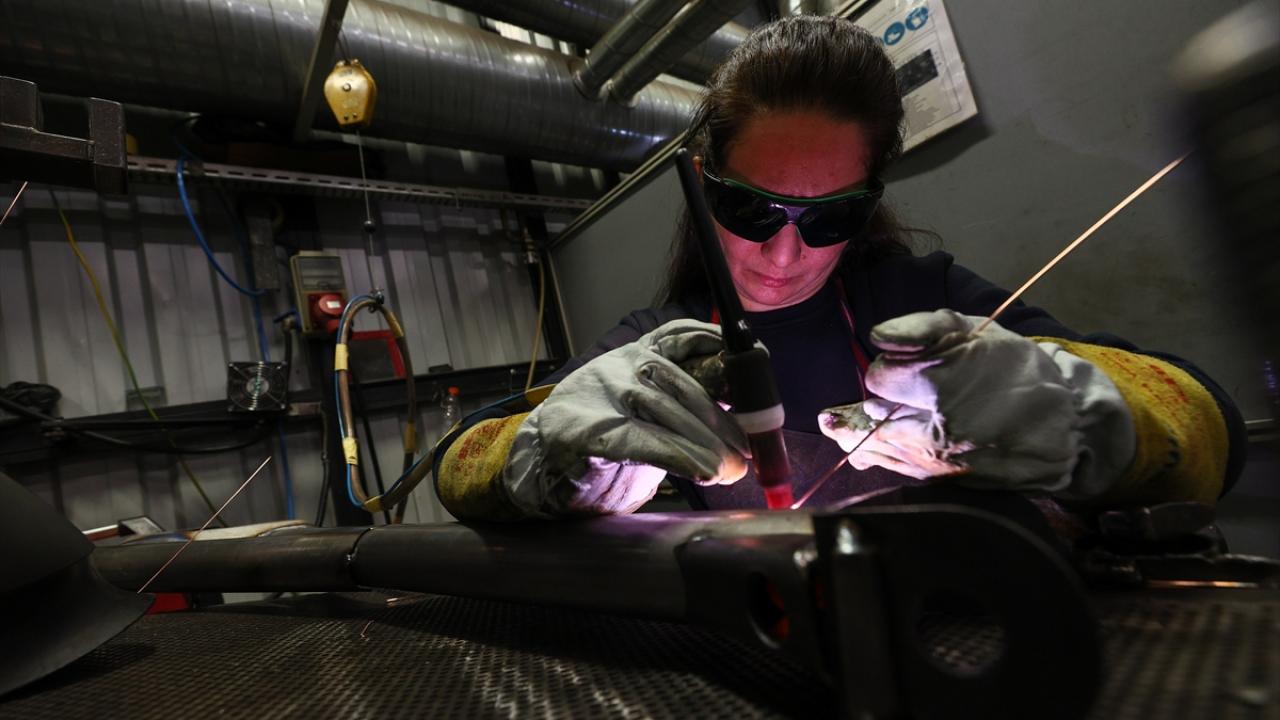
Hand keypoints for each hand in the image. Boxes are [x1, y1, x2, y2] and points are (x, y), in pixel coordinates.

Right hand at [504, 319, 749, 515]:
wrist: (536, 461)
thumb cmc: (598, 436)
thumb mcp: (641, 407)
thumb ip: (680, 402)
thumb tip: (737, 409)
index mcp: (633, 354)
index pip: (679, 336)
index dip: (716, 344)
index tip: (753, 357)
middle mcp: (619, 366)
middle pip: (683, 386)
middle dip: (721, 422)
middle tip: (746, 454)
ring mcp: (602, 395)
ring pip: (667, 415)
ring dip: (706, 446)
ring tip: (728, 469)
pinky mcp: (587, 431)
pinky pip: (643, 441)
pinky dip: (679, 457)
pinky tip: (702, 471)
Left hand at [819, 310, 1133, 495]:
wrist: (1064, 423)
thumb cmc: (1016, 368)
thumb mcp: (976, 331)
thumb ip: (923, 326)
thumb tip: (878, 335)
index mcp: (944, 385)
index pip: (881, 378)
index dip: (889, 368)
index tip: (903, 366)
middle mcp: (938, 430)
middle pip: (873, 417)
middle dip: (877, 402)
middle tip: (890, 394)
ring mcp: (940, 463)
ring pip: (879, 447)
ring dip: (866, 431)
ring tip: (848, 422)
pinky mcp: (946, 483)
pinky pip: (897, 469)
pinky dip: (882, 455)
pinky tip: (873, 447)